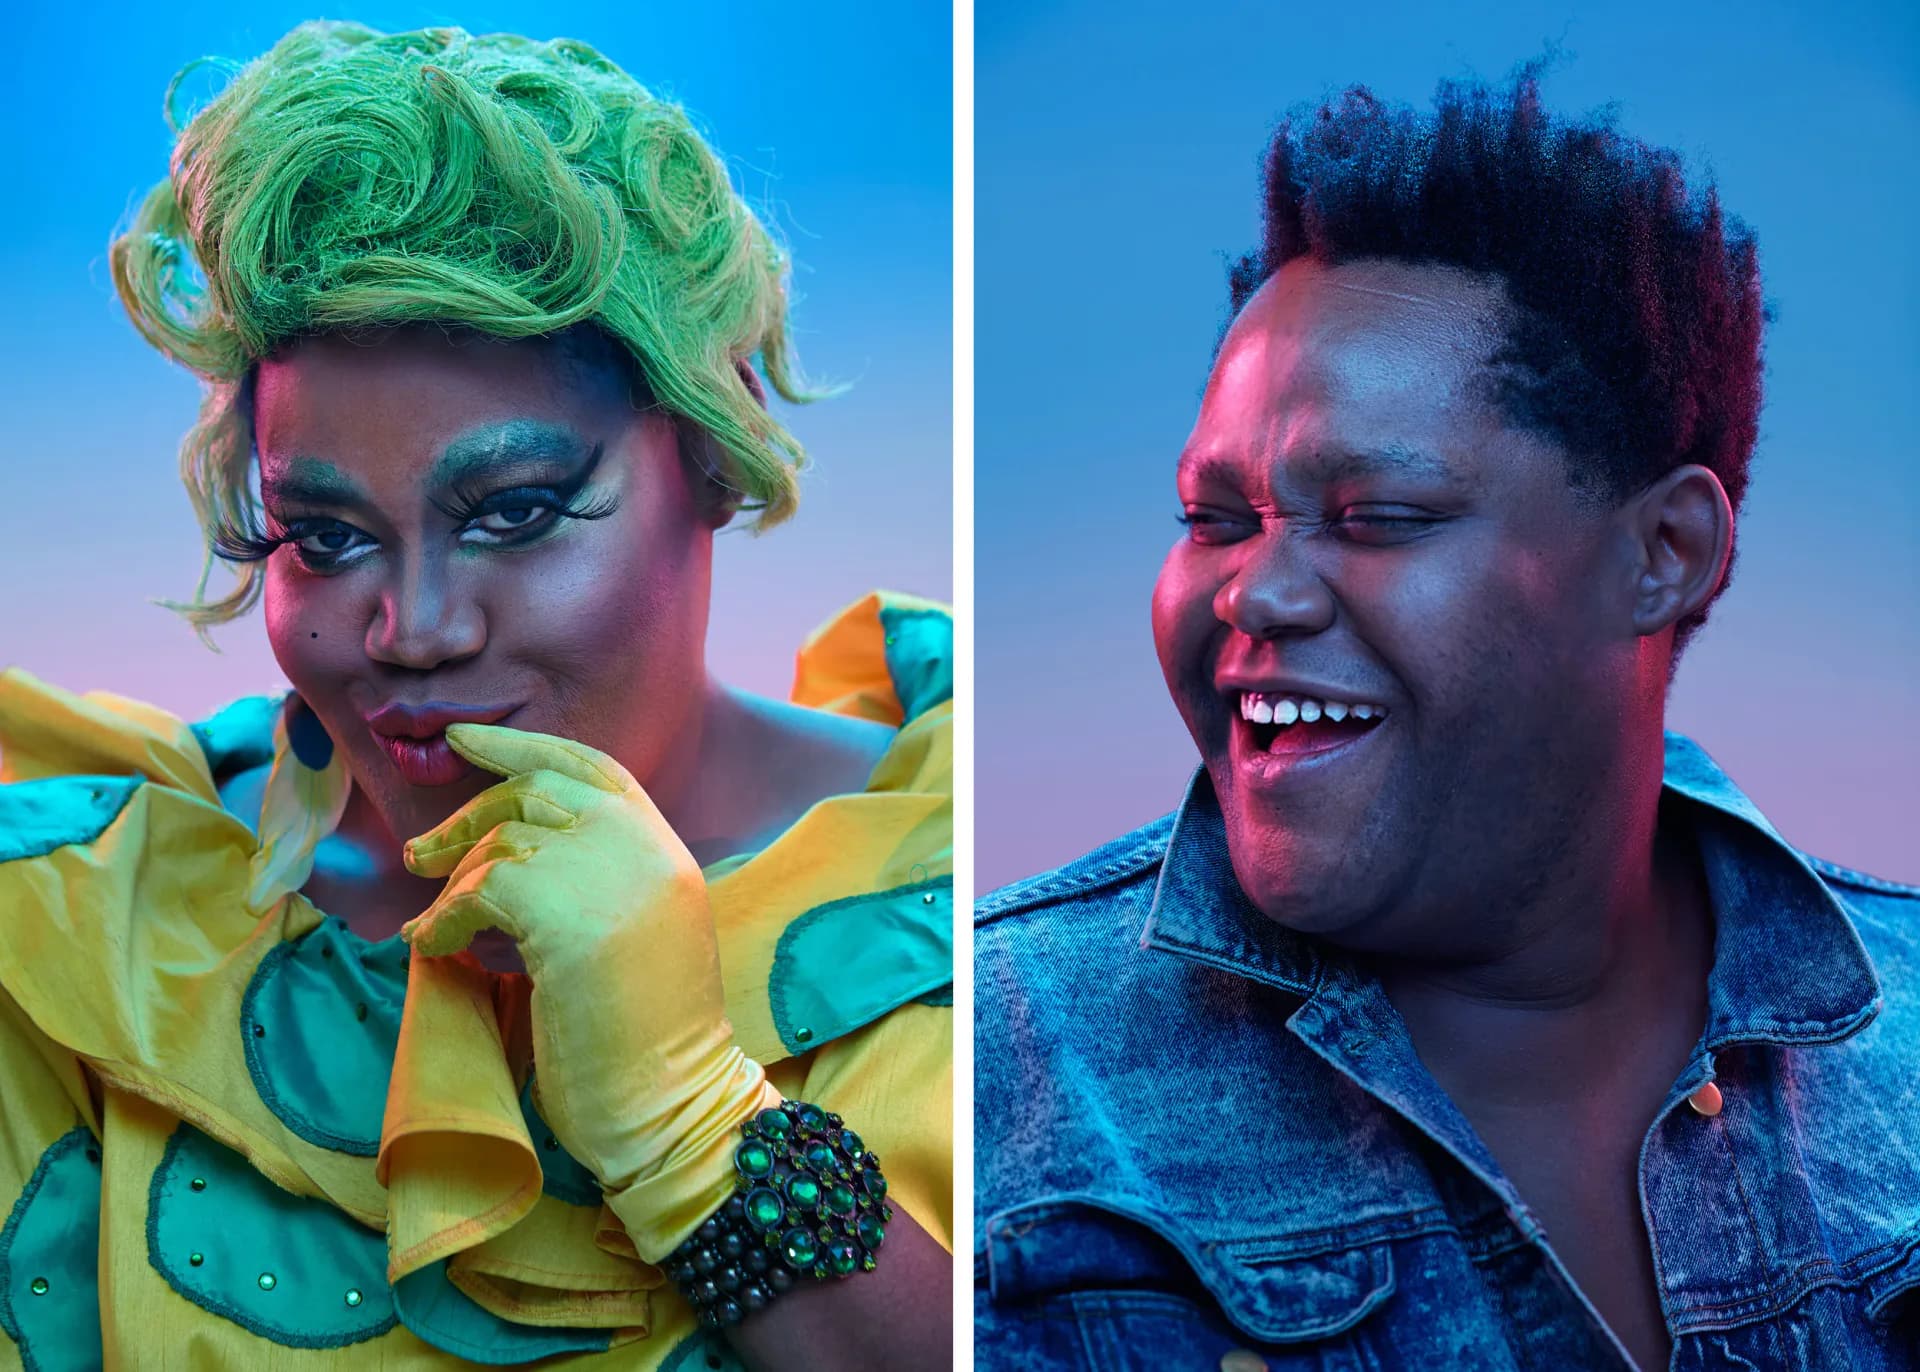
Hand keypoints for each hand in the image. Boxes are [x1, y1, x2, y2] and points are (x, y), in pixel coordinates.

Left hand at [400, 723, 778, 1260]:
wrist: (671, 1102)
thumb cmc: (649, 1040)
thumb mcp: (640, 934)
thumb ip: (602, 881)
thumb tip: (516, 853)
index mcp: (666, 852)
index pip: (595, 770)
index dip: (526, 748)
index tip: (467, 740)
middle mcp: (644, 849)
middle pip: (538, 791)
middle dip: (470, 813)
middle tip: (421, 853)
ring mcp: (608, 876)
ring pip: (503, 842)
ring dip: (453, 883)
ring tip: (431, 922)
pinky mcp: (563, 914)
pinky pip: (479, 892)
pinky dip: (443, 919)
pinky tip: (431, 947)